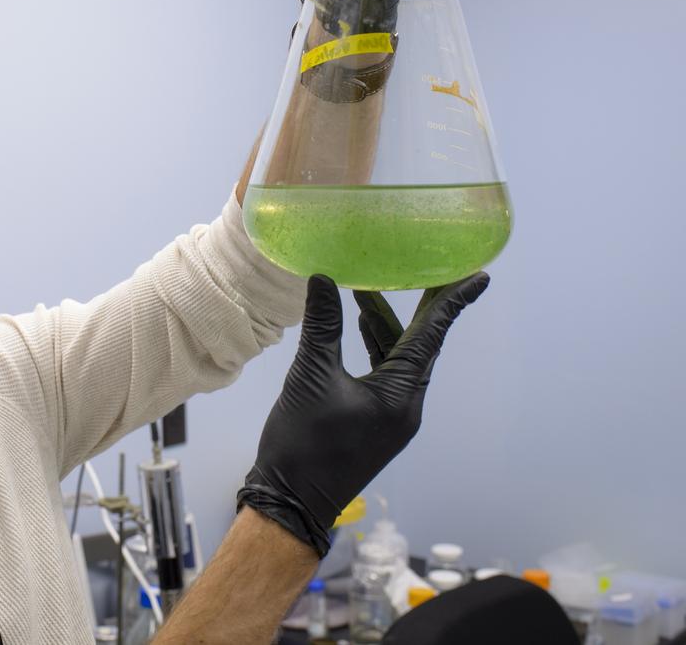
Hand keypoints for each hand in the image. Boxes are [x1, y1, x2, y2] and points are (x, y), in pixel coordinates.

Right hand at [236, 272, 488, 555]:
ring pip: (397, 359)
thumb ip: (322, 327)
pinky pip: (383, 375)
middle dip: (416, 306)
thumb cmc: (304, 444)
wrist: (290, 501)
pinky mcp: (373, 422)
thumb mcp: (311, 378)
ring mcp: (391, 416)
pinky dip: (374, 348)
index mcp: (400, 394)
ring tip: (370, 289)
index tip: (478, 275)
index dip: (452, 302)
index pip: (432, 336)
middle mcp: (405, 405)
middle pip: (418, 345)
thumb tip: (324, 279)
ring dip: (386, 326)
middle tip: (422, 267)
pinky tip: (357, 329)